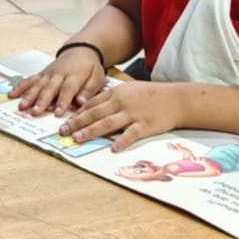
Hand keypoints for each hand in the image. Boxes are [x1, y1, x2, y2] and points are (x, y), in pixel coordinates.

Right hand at [8, 47, 105, 116]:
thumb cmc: (90, 67)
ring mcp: (48, 74)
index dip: (62, 101)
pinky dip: (20, 87)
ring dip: (29, 96)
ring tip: (22, 107)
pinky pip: (30, 80)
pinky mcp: (42, 74)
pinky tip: (11, 94)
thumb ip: (89, 90)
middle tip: (35, 113)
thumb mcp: (97, 77)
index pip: (68, 89)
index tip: (57, 113)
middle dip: (42, 101)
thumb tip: (81, 103)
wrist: (80, 50)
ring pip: (37, 85)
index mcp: (74, 76)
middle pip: (49, 88)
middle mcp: (59, 74)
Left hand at [61, 80, 188, 149]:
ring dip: (91, 131)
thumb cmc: (150, 95)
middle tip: (63, 131)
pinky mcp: (145, 125)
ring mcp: (133, 114)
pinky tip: (113, 148)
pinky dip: (121, 141)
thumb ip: (111, 98)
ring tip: (78, 139)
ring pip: (107, 123)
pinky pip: (131, 134)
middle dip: (77, 123)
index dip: (77, 113)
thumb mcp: (128, 90)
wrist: (175, 99)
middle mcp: (121, 103)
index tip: (65, 121)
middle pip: (94, 114)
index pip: (91, 104)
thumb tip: (92, 108)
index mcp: (116, 93)